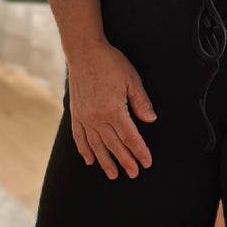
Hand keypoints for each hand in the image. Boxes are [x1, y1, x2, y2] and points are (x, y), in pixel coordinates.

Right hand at [67, 42, 157, 179]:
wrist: (84, 52)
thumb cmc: (110, 63)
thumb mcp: (132, 79)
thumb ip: (141, 102)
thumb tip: (150, 120)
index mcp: (113, 110)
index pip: (130, 137)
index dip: (139, 152)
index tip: (146, 162)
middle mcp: (97, 117)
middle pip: (114, 145)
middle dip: (125, 161)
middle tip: (133, 173)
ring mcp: (84, 117)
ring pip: (96, 145)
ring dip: (105, 161)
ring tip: (113, 174)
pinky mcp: (76, 114)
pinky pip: (79, 137)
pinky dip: (84, 150)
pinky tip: (89, 160)